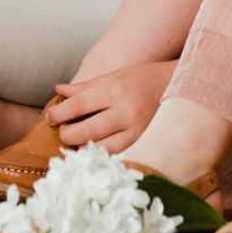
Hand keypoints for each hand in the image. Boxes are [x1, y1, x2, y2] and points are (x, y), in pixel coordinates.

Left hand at [46, 60, 177, 152]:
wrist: (181, 86)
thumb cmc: (143, 79)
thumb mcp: (114, 76)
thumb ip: (86, 87)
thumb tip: (59, 90)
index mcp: (114, 90)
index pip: (77, 105)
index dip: (58, 114)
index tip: (50, 117)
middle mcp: (125, 111)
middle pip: (84, 131)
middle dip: (67, 134)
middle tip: (64, 131)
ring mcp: (136, 131)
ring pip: (99, 149)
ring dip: (83, 148)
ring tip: (79, 142)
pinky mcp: (144, 144)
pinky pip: (117, 156)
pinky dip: (103, 155)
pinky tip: (97, 150)